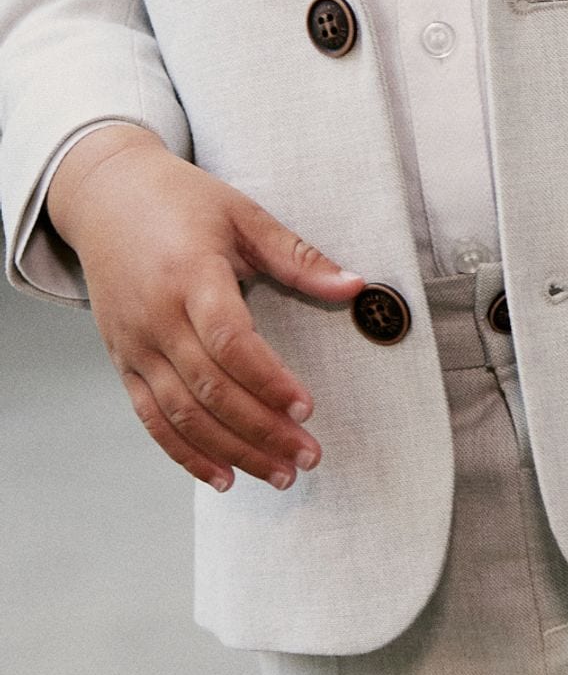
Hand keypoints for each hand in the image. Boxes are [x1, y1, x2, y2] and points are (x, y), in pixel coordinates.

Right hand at [48, 125, 365, 492]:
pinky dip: (185, 453)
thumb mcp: (244, 215)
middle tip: (307, 457)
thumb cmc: (181, 201)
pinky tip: (222, 476)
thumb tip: (356, 286)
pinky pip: (152, 418)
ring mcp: (135, 344)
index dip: (268, 380)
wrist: (106, 198)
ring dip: (231, 451)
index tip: (307, 408)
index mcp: (191, 275)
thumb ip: (299, 257)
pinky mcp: (122, 361)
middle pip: (209, 389)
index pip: (229, 341)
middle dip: (261, 431)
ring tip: (278, 474)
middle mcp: (157, 317)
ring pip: (181, 414)